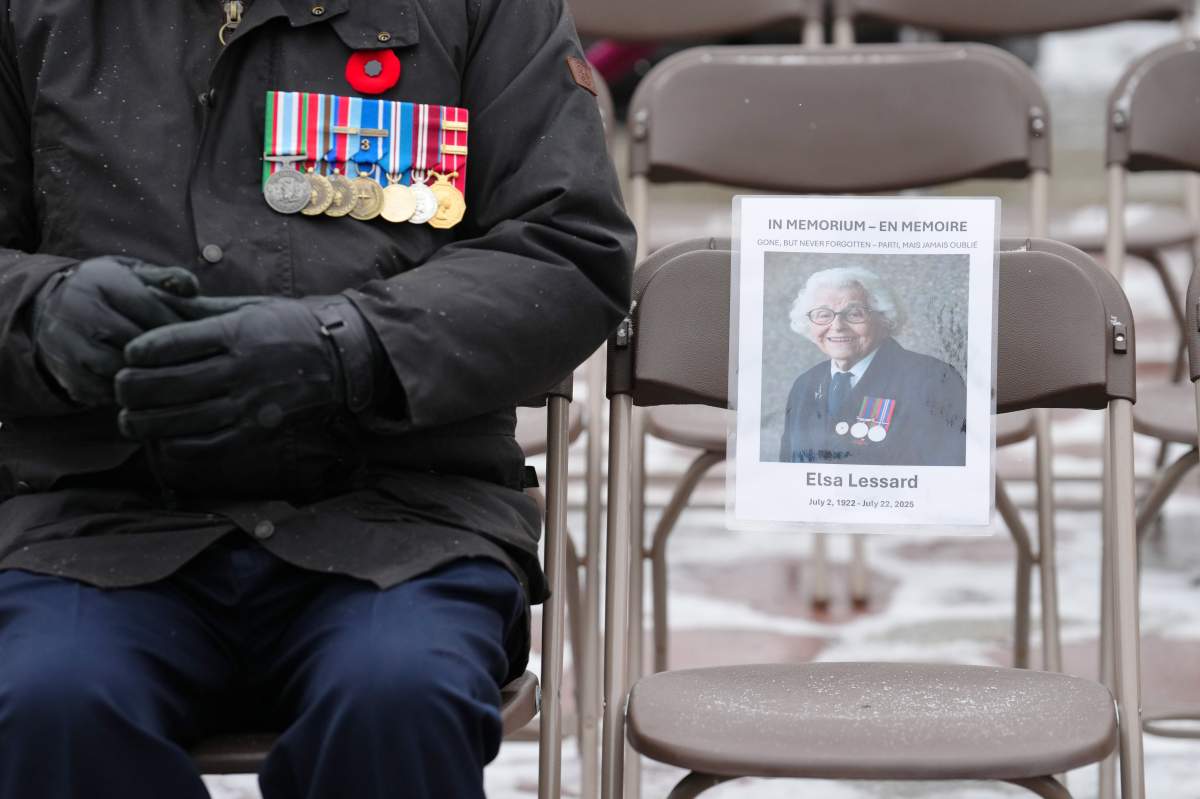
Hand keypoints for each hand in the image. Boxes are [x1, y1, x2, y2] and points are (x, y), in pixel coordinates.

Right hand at [31, 256, 199, 405]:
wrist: (51, 310)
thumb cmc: (109, 293)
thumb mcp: (133, 276)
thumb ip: (166, 279)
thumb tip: (193, 288)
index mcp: (102, 282)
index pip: (152, 309)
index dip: (182, 327)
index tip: (205, 338)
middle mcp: (80, 311)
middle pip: (138, 342)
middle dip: (169, 354)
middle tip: (197, 363)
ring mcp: (69, 345)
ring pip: (122, 370)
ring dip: (150, 376)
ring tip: (176, 376)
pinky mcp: (67, 374)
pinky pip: (107, 392)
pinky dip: (131, 394)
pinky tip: (150, 390)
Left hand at [115, 294, 377, 443]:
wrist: (343, 357)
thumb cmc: (292, 325)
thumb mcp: (250, 306)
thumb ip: (203, 311)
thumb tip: (156, 302)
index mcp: (238, 332)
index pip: (172, 344)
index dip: (140, 351)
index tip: (129, 355)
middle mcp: (243, 368)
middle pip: (170, 384)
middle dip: (134, 389)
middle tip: (120, 389)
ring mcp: (251, 402)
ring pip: (183, 419)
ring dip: (147, 422)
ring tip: (129, 420)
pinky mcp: (258, 429)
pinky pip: (209, 444)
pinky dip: (179, 445)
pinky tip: (163, 440)